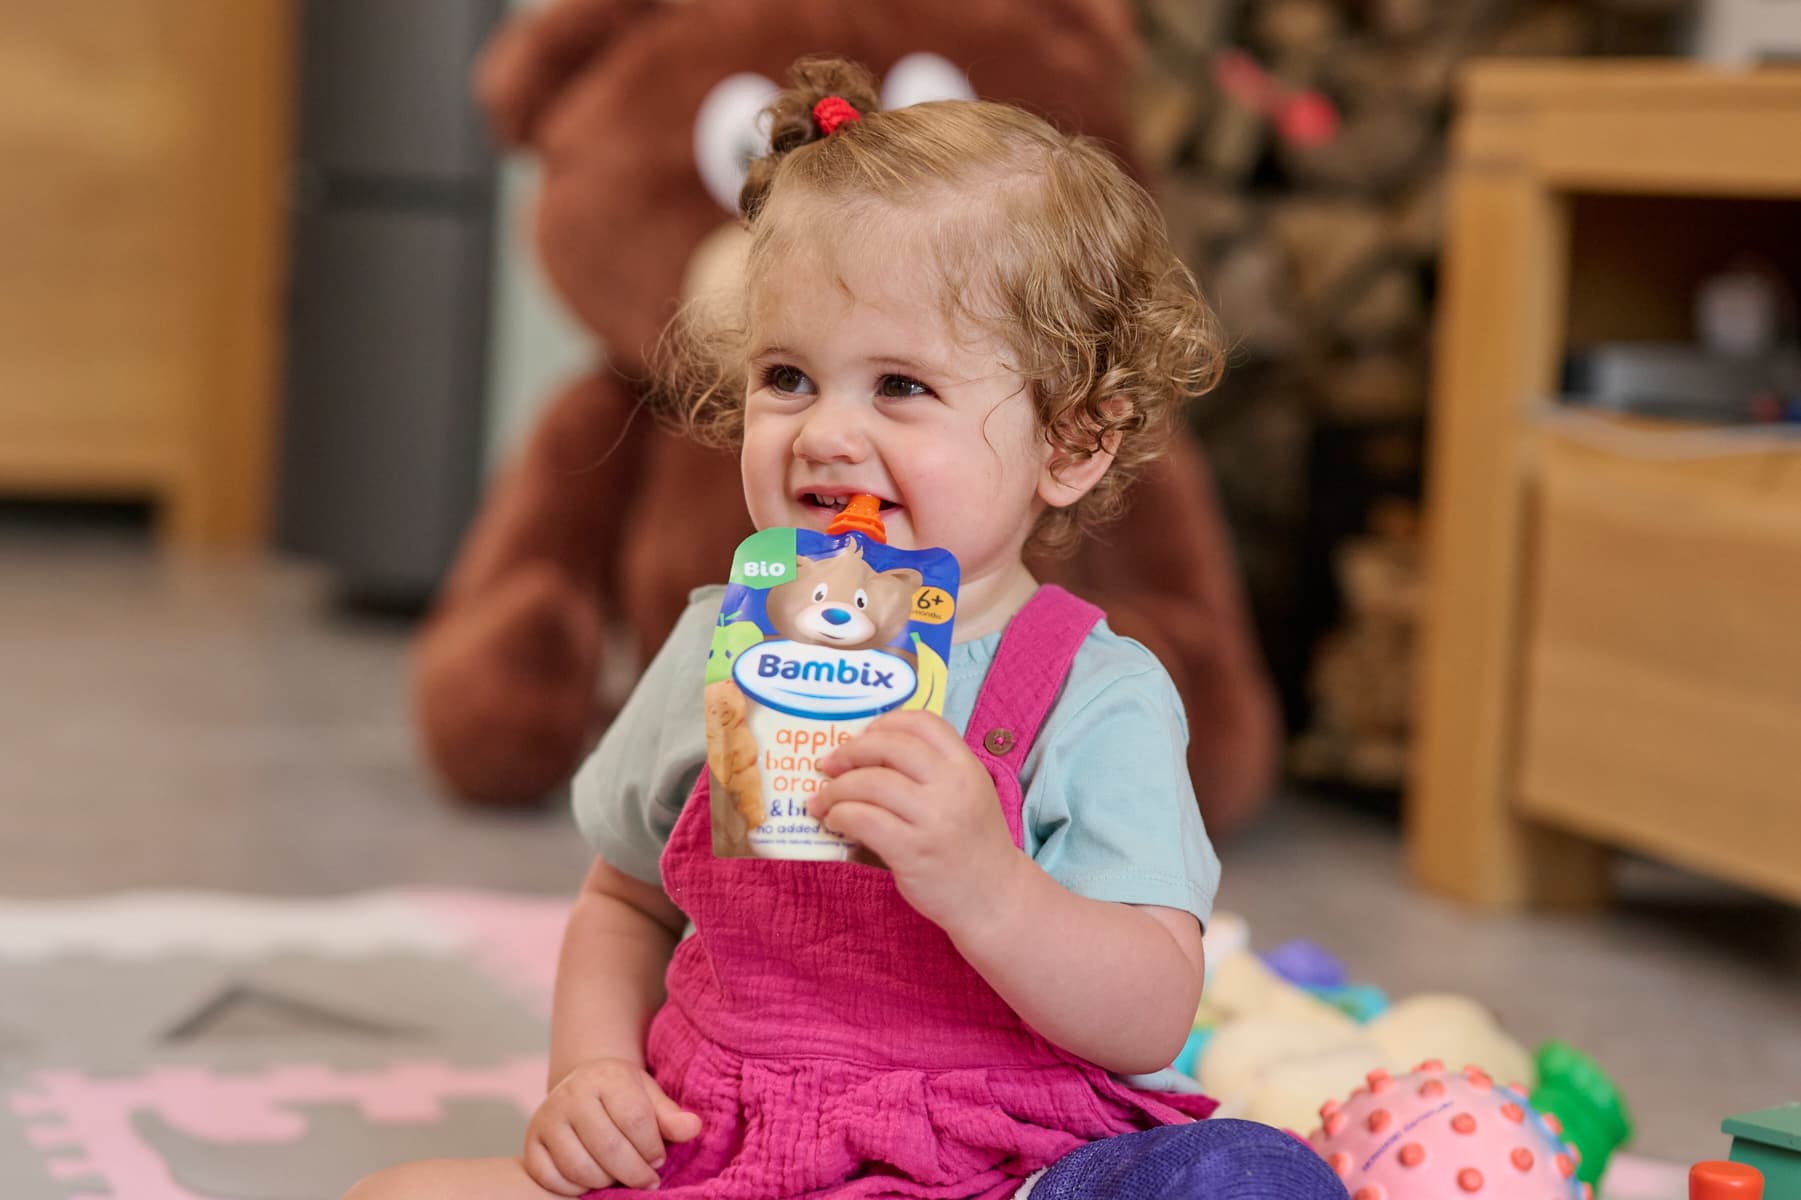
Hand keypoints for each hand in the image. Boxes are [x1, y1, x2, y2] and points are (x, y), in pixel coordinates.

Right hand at [524, 1058, 701, 1194]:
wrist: (581, 1086)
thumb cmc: (622, 1095)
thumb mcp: (649, 1096)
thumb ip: (670, 1116)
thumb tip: (693, 1128)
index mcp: (606, 1078)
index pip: (635, 1119)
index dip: (652, 1147)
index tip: (659, 1160)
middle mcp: (571, 1095)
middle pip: (608, 1147)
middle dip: (634, 1173)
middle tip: (647, 1180)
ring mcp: (547, 1119)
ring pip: (580, 1167)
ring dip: (606, 1182)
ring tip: (620, 1178)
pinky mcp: (531, 1143)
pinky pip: (552, 1179)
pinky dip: (575, 1189)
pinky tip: (593, 1180)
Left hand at [813, 709, 1022, 931]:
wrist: (992, 896)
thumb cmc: (971, 843)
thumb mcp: (969, 793)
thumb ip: (933, 771)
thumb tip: (866, 753)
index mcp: (966, 766)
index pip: (923, 722)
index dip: (885, 723)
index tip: (863, 735)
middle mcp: (953, 786)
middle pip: (889, 747)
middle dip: (850, 752)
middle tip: (829, 764)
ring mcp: (933, 819)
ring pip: (870, 783)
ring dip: (836, 789)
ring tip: (823, 800)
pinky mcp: (912, 851)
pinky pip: (863, 819)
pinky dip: (840, 815)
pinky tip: (835, 821)